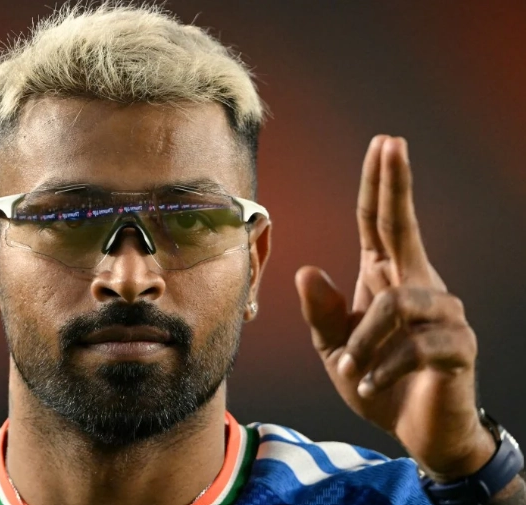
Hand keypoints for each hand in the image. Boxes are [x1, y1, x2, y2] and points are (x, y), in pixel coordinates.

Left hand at [294, 135, 495, 479]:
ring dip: (364, 342)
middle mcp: (418, 285)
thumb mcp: (334, 347)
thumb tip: (306, 269)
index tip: (384, 144)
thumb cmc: (375, 379)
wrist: (415, 429)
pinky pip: (415, 345)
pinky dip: (382, 368)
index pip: (381, 223)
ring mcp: (444, 314)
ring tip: (351, 370)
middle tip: (392, 143)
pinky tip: (370, 383)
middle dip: (396, 185)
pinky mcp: (458, 347)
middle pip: (404, 227)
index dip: (381, 186)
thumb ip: (320, 312)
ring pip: (396, 304)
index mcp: (386, 278)